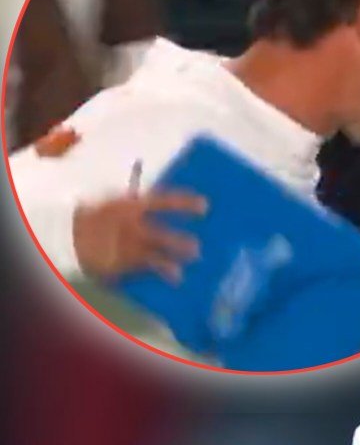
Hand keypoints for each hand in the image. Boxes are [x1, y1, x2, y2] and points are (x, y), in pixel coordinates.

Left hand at [71, 189, 207, 282]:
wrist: (69, 240)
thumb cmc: (92, 215)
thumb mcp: (111, 201)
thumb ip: (130, 189)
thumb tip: (143, 166)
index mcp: (134, 207)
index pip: (164, 202)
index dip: (183, 202)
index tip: (205, 205)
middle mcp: (138, 226)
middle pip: (164, 231)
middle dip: (181, 237)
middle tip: (199, 242)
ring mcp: (135, 244)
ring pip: (161, 248)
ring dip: (178, 253)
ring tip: (194, 257)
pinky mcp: (130, 262)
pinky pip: (152, 266)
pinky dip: (166, 271)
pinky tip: (177, 277)